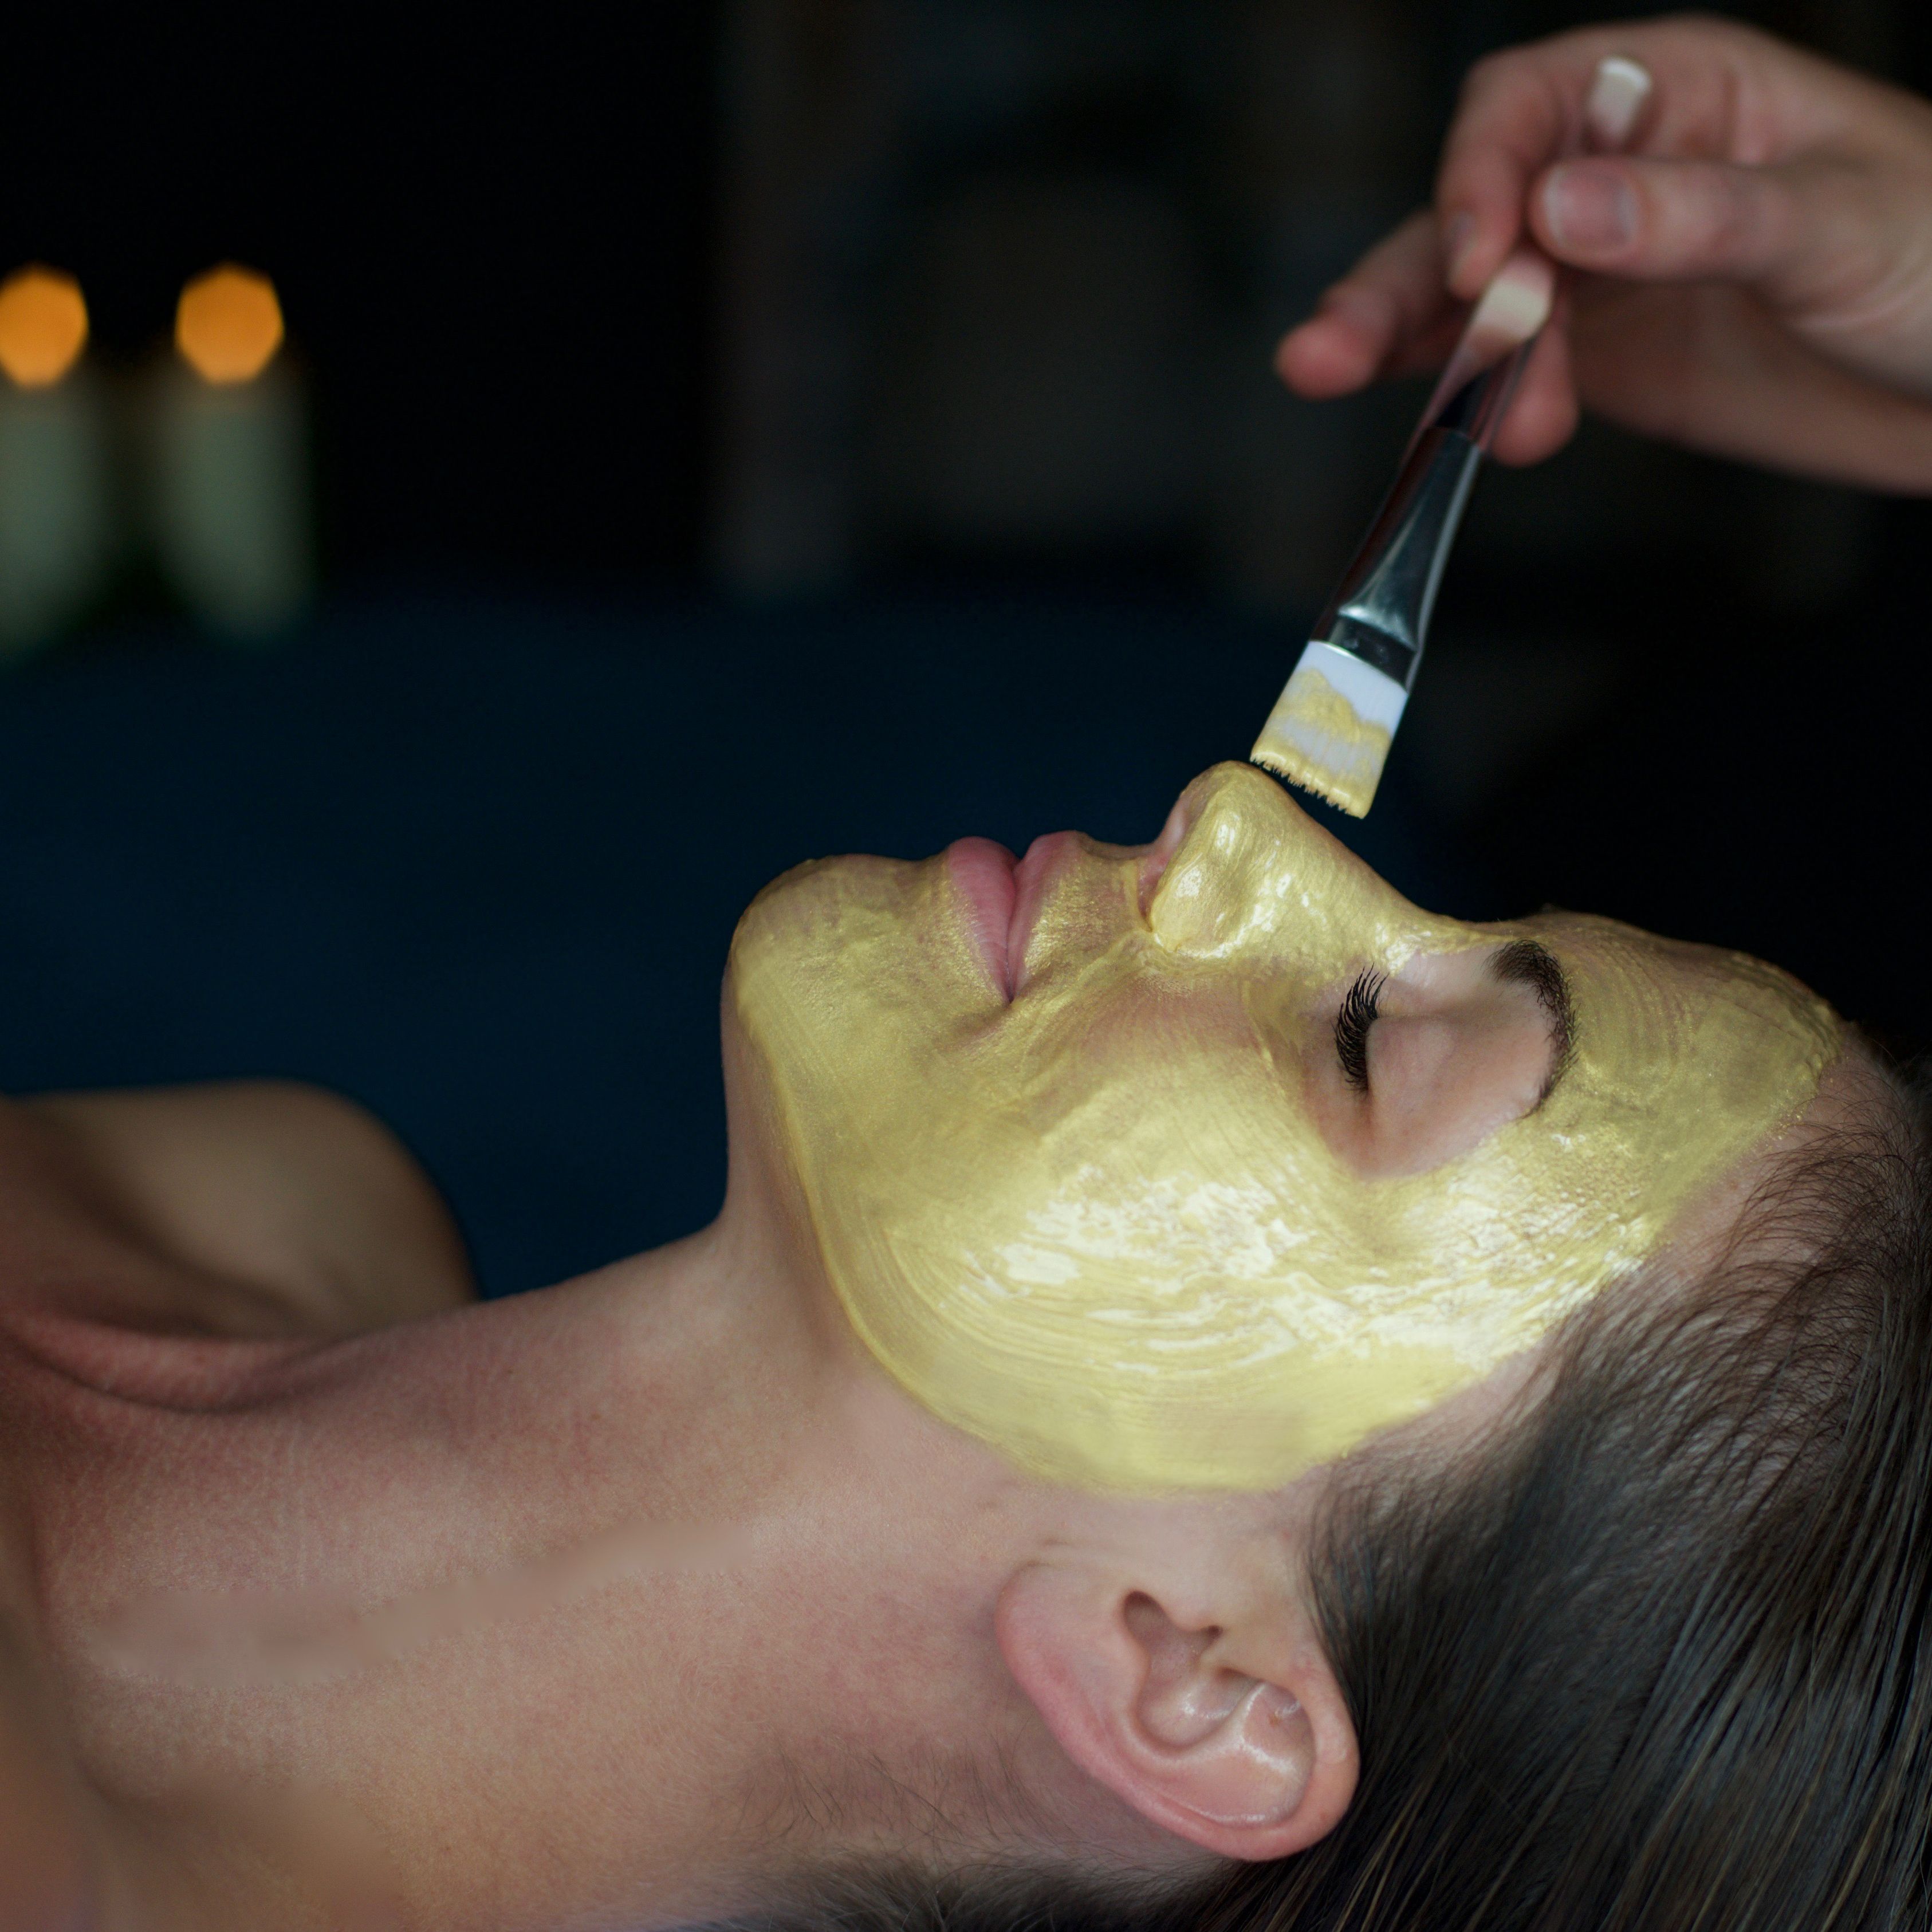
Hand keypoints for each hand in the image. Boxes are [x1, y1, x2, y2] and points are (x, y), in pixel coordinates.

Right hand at [1276, 16, 1931, 491]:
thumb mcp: (1839, 225)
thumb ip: (1698, 216)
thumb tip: (1561, 206)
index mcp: (1676, 95)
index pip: (1529, 110)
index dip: (1481, 181)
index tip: (1480, 262)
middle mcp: (1616, 175)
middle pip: (1468, 213)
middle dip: (1403, 282)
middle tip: (1332, 353)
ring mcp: (1600, 275)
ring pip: (1466, 303)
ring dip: (1414, 354)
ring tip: (1375, 401)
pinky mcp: (1600, 362)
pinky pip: (1503, 375)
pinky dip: (1463, 405)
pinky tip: (1444, 435)